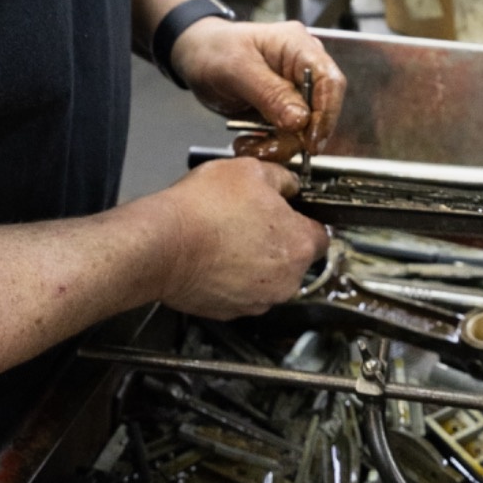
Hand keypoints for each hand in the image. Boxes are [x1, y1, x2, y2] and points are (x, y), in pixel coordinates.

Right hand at [153, 157, 327, 317]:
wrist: (161, 244)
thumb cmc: (205, 209)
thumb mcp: (250, 170)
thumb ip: (282, 178)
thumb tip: (289, 184)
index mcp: (299, 246)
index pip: (321, 234)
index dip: (302, 218)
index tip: (286, 211)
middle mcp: (286, 281)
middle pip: (293, 259)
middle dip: (276, 241)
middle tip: (249, 219)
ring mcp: (257, 301)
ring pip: (267, 278)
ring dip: (254, 261)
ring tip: (226, 237)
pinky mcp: (229, 312)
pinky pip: (240, 292)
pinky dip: (231, 278)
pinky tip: (213, 256)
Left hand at [170, 17, 346, 153]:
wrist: (194, 56)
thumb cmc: (213, 49)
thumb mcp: (237, 69)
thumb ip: (270, 93)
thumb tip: (301, 120)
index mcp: (298, 47)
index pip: (330, 81)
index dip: (327, 113)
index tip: (311, 141)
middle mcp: (302, 69)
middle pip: (319, 112)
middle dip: (294, 136)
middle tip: (266, 148)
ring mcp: (293, 92)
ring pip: (302, 131)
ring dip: (277, 145)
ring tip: (248, 146)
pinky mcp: (282, 111)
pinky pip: (286, 136)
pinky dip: (268, 146)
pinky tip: (248, 144)